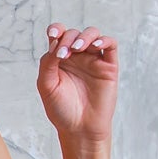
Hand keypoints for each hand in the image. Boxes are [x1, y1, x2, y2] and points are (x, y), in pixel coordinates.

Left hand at [39, 22, 117, 140]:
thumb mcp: (47, 86)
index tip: (53, 34)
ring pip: (92, 34)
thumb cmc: (61, 110)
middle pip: (73, 33)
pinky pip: (110, 45)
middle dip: (67, 39)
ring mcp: (93, 60)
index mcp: (59, 59)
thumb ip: (47, 63)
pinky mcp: (108, 66)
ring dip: (84, 37)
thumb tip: (56, 42)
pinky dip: (104, 40)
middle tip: (63, 54)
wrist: (79, 128)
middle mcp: (76, 57)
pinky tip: (96, 45)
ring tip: (77, 49)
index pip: (58, 35)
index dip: (56, 29)